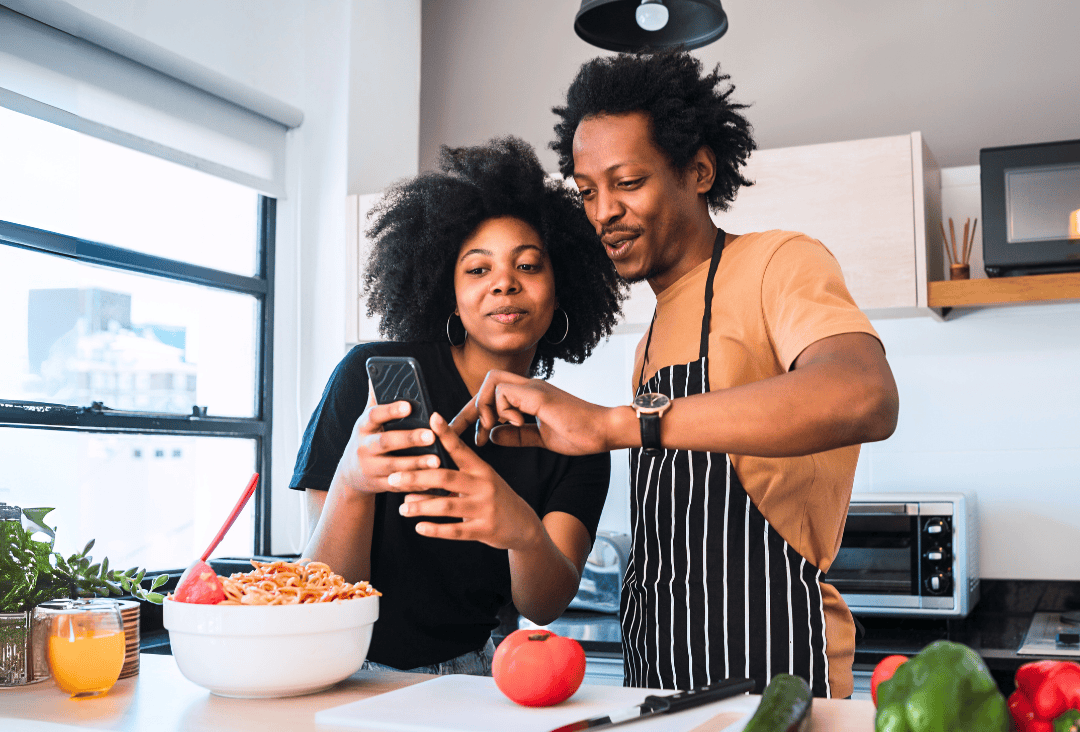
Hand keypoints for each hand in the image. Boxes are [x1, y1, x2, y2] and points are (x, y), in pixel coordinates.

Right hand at [332, 384, 445, 494]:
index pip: (374, 414)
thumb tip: (377, 373)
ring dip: (416, 464)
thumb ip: (376, 399)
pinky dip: (415, 484)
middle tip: (431, 435)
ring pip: (395, 466)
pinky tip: (432, 481)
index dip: (391, 410)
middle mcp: (364, 447)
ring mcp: (370, 468)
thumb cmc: (367, 438)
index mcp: (363, 426)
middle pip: (386, 442)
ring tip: (437, 460)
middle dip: (409, 439)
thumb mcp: (367, 420)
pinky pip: (398, 484)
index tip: (409, 406)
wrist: (350, 474)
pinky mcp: (378, 485)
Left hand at [393, 413, 544, 550]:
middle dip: (417, 477)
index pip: (461, 449)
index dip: (446, 434)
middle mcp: (484, 485)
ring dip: (421, 506)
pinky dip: (435, 529)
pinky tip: (419, 527)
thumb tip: (413, 482)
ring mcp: (485, 508)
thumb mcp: (480, 483)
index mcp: (482, 469)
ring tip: (402, 508)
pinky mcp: (484, 530)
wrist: (524, 526)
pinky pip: (455, 530)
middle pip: (446, 477)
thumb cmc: (494, 499)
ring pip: (447, 505)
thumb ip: (451, 480)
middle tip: (394, 477)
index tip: (431, 418)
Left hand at [449, 370, 619, 454]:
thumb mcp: (541, 438)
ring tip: (493, 427)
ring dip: (486, 407)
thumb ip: (516, 435)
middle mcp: (529, 388)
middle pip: (488, 381)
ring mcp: (533, 388)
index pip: (493, 397)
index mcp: (530, 397)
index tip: (463, 435)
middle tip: (472, 435)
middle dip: (471, 408)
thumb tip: (492, 434)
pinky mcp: (538, 394)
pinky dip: (502, 409)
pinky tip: (515, 423)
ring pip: (492, 381)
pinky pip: (504, 392)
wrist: (604, 431)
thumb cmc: (580, 435)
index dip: (473, 414)